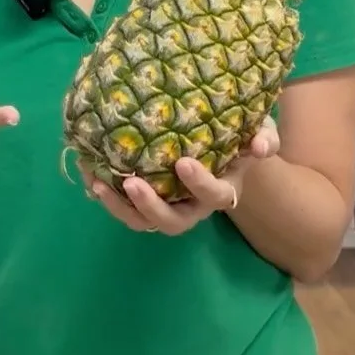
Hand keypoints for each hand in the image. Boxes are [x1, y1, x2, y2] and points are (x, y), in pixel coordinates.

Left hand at [81, 117, 279, 236]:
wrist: (222, 150)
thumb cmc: (240, 139)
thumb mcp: (258, 132)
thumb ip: (265, 137)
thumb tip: (262, 145)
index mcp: (222, 190)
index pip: (214, 195)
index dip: (199, 184)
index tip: (183, 162)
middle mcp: (194, 206)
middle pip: (173, 222)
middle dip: (151, 207)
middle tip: (132, 182)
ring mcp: (168, 206)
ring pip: (143, 222)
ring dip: (120, 207)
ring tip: (99, 184)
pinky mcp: (146, 201)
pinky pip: (125, 208)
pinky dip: (106, 195)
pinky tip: (89, 173)